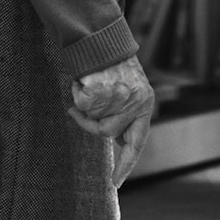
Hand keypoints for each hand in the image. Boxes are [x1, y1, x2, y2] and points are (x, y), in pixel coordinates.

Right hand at [69, 56, 154, 187]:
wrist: (104, 38)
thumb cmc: (113, 64)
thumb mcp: (129, 90)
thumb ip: (125, 114)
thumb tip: (114, 139)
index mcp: (145, 104)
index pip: (136, 142)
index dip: (125, 164)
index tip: (115, 182)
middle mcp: (136, 102)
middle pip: (107, 132)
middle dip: (90, 125)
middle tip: (75, 114)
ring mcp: (118, 98)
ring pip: (93, 119)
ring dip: (83, 108)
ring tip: (83, 86)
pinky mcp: (100, 91)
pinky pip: (82, 105)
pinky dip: (76, 93)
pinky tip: (81, 79)